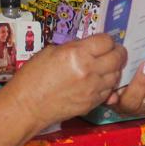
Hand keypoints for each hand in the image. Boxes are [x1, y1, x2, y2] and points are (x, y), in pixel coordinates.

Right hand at [9, 33, 126, 127]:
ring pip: (116, 75)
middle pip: (118, 58)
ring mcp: (92, 89)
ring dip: (114, 69)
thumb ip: (74, 47)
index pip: (106, 41)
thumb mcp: (51, 51)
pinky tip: (99, 81)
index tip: (103, 41)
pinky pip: (108, 91)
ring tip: (106, 66)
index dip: (106, 39)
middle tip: (113, 51)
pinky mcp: (92, 103)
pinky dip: (107, 85)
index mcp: (77, 54)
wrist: (26, 106)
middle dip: (118, 52)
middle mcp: (89, 71)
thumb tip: (88, 46)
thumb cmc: (33, 77)